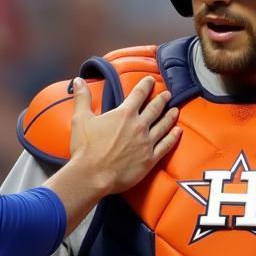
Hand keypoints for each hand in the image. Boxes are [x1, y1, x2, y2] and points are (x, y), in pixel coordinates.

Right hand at [68, 75, 179, 195]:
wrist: (93, 175)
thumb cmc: (86, 148)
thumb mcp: (81, 119)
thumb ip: (82, 98)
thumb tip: (78, 81)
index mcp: (124, 114)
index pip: (139, 94)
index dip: (146, 85)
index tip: (151, 80)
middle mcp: (139, 126)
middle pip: (155, 108)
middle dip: (162, 99)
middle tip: (168, 94)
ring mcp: (147, 143)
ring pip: (164, 125)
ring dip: (170, 116)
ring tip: (175, 110)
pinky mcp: (150, 159)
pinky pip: (166, 145)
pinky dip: (173, 137)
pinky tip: (177, 132)